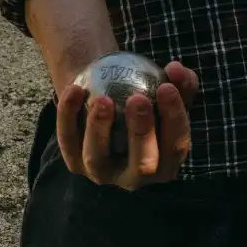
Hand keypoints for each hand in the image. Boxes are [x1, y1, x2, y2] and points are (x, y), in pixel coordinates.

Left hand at [56, 61, 198, 190]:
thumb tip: (177, 69)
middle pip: (142, 164)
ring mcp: (102, 173)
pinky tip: (75, 89)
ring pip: (98, 159)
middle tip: (138, 98)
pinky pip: (68, 140)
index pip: (175, 147)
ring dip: (100, 130)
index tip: (166, 87)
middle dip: (142, 132)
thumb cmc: (143, 97)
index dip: (174, 119)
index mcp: (165, 163)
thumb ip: (178, 81)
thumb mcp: (164, 88)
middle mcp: (136, 177)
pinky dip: (68, 115)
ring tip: (104, 100)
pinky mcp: (74, 163)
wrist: (102, 101)